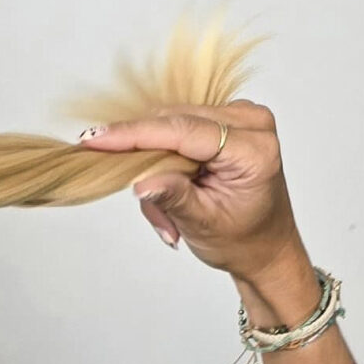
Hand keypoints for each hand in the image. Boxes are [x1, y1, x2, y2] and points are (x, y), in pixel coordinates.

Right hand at [78, 99, 311, 294]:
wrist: (266, 246)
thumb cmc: (242, 240)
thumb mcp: (204, 224)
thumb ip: (173, 198)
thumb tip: (140, 183)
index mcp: (254, 149)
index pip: (184, 131)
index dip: (137, 134)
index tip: (97, 140)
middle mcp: (251, 122)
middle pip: (176, 122)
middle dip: (146, 158)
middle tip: (143, 202)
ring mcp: (241, 116)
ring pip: (174, 124)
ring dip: (155, 162)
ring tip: (167, 210)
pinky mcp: (227, 119)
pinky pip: (180, 127)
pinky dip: (165, 156)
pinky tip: (172, 185)